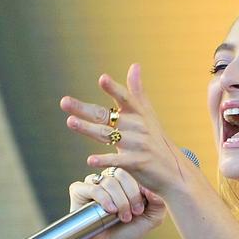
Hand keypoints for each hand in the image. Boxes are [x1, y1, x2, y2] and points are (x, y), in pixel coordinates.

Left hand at [60, 63, 195, 197]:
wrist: (174, 173)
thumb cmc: (157, 142)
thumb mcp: (149, 116)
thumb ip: (137, 92)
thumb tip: (135, 65)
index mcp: (139, 114)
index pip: (125, 99)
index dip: (114, 89)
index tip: (103, 79)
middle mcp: (138, 128)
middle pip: (107, 116)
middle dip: (85, 109)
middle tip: (64, 102)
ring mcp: (138, 145)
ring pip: (108, 135)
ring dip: (88, 129)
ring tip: (70, 122)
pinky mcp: (138, 163)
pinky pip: (118, 161)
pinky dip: (105, 160)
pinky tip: (90, 160)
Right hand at [67, 167, 166, 238]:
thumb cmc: (128, 231)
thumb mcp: (151, 218)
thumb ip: (159, 202)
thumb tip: (154, 188)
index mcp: (126, 180)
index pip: (134, 171)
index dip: (139, 190)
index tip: (141, 210)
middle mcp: (109, 178)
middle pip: (121, 174)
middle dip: (130, 195)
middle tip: (134, 213)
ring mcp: (93, 183)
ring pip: (109, 181)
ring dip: (119, 201)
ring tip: (123, 217)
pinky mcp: (79, 190)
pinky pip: (92, 187)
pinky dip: (103, 199)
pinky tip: (110, 211)